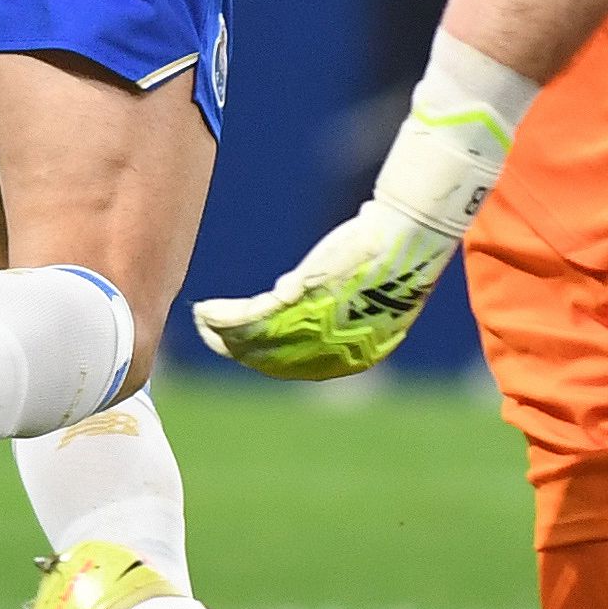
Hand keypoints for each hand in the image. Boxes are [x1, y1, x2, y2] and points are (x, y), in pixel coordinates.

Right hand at [194, 200, 461, 380]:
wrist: (403, 241)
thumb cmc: (388, 258)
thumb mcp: (361, 290)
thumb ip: (331, 300)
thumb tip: (292, 289)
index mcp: (353, 358)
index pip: (298, 367)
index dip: (264, 358)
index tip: (242, 346)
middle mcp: (332, 354)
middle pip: (269, 360)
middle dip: (235, 348)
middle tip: (212, 335)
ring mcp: (314, 332)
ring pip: (253, 343)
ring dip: (222, 333)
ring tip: (204, 319)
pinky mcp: (298, 304)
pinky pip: (249, 320)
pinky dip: (224, 317)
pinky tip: (207, 311)